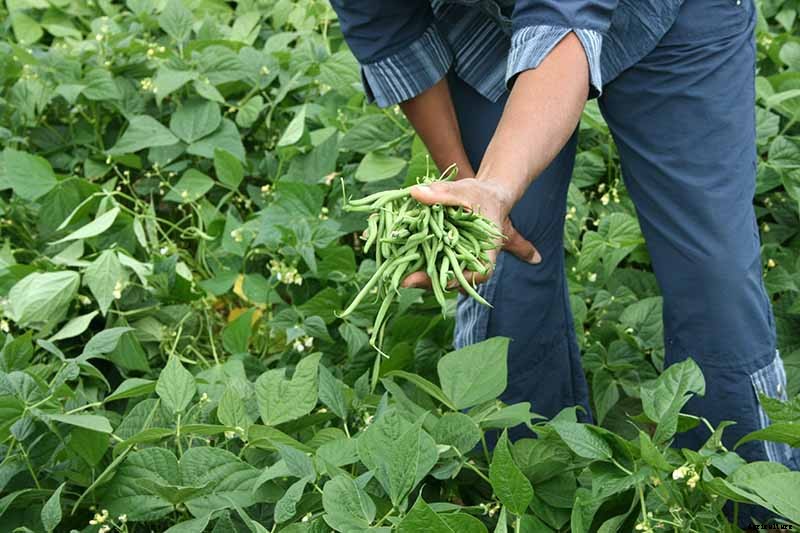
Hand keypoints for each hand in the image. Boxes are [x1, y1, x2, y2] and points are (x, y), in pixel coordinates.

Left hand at [401, 177, 541, 289]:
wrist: (481, 198)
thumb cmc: (480, 196)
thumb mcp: (465, 192)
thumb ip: (444, 193)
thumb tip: (416, 193)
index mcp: (484, 255)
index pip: (475, 275)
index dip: (455, 280)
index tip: (436, 279)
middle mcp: (468, 264)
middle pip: (450, 280)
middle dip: (427, 280)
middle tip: (406, 281)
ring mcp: (452, 262)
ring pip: (435, 273)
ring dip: (416, 272)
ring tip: (395, 269)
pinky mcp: (439, 255)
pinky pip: (427, 260)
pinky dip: (412, 257)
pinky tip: (393, 253)